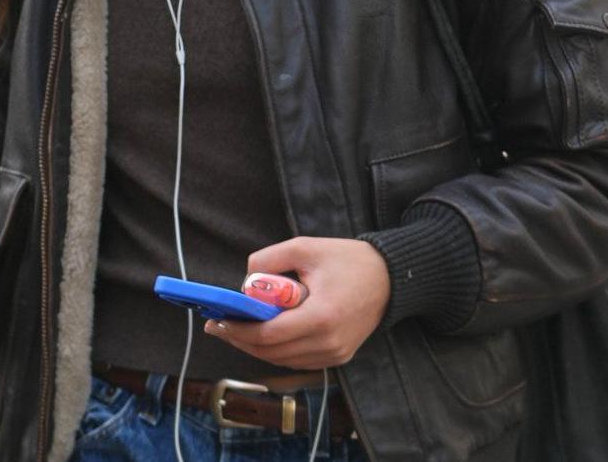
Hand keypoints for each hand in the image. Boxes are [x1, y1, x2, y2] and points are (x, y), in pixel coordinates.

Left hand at [207, 236, 390, 369]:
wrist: (391, 278)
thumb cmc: (348, 260)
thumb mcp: (305, 247)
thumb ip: (269, 260)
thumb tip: (244, 282)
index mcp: (321, 316)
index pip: (269, 334)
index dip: (238, 331)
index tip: (217, 321)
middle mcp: (328, 342)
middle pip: (271, 352)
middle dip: (240, 340)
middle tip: (218, 327)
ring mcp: (335, 353)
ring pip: (283, 360)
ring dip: (256, 347)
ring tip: (235, 330)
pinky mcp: (339, 356)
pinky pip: (298, 360)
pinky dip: (277, 351)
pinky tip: (263, 336)